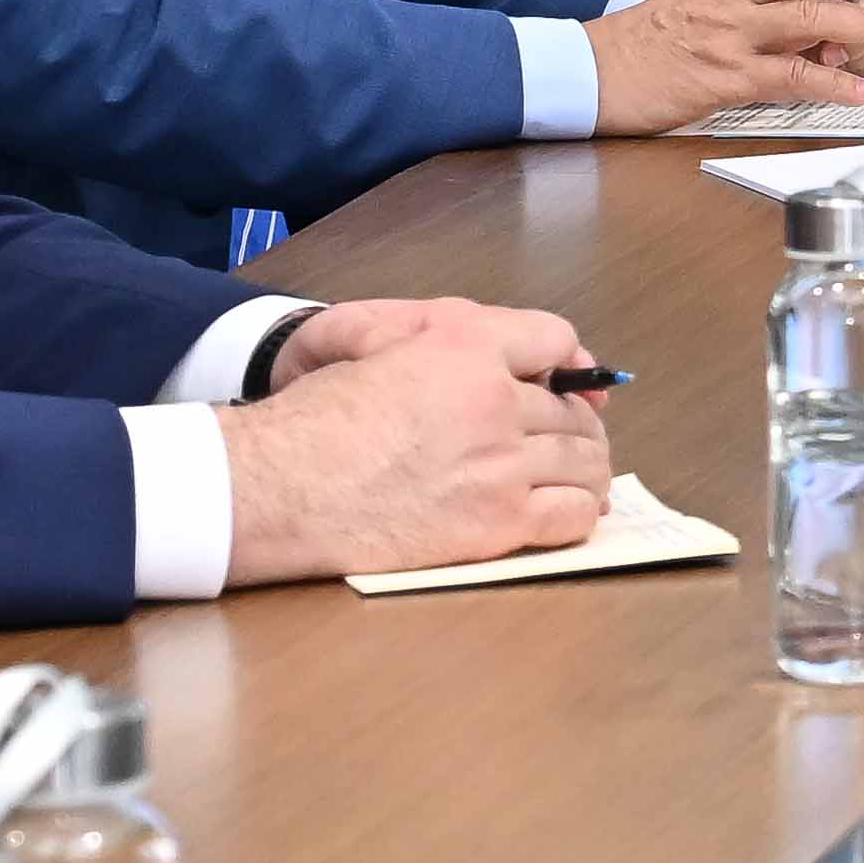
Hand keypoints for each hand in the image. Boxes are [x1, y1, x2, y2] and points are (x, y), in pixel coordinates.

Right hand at [223, 312, 606, 584]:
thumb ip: (441, 337)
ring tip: (579, 475)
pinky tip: (569, 510)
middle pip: (572, 410)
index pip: (556, 340)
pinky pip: (571, 515)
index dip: (567, 363)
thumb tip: (501, 351)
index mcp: (465, 347)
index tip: (571, 382)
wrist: (276, 488)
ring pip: (583, 461)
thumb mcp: (372, 343)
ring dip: (587, 466)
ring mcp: (500, 467)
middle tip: (572, 438)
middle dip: (576, 422)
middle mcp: (494, 402)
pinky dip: (579, 511)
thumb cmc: (312, 421)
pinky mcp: (496, 525)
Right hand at [586, 0, 863, 131]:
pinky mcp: (726, 78)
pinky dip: (832, 84)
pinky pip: (790, 78)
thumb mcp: (702, 0)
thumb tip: (818, 4)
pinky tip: (861, 90)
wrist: (594, 72)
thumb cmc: (650, 39)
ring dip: (862, 21)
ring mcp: (729, 35)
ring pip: (806, 17)